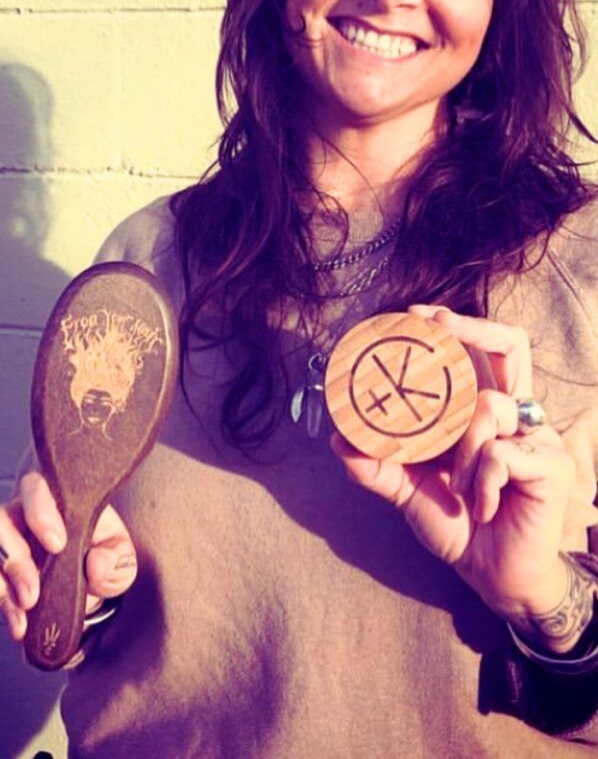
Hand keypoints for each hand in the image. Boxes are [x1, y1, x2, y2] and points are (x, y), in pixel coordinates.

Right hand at [0, 471, 137, 640]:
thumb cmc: (101, 553)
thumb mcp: (120, 555)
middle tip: (33, 592)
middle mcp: (21, 514)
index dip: (40, 513)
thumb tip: (95, 565)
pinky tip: (18, 622)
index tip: (57, 544)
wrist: (87, 581)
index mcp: (55, 499)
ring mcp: (3, 540)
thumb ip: (116, 559)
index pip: (37, 488)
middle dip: (15, 561)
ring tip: (25, 609)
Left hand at [330, 306, 576, 628]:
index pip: (482, 353)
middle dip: (472, 328)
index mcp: (483, 412)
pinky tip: (481, 506)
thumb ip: (377, 465)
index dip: (457, 326)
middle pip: (511, 346)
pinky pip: (502, 453)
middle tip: (437, 325)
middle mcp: (515, 415)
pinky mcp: (552, 465)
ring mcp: (537, 436)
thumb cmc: (456, 525)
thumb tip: (339, 440)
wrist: (491, 575)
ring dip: (463, 450)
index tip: (417, 314)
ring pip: (487, 407)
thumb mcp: (408, 490)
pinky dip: (481, 480)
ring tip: (459, 485)